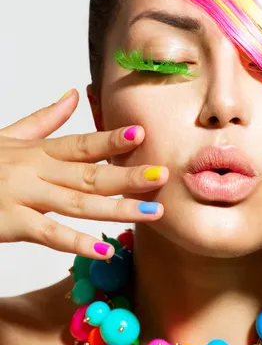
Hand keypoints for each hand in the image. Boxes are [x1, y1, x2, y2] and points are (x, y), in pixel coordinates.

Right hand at [0, 89, 168, 258]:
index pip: (82, 143)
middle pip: (90, 173)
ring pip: (78, 203)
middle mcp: (35, 171)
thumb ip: (45, 120)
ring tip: (152, 213)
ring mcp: (22, 196)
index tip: (143, 134)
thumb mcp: (9, 136)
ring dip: (118, 209)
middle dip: (129, 176)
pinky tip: (104, 249)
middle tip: (163, 176)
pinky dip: (77, 242)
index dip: (112, 139)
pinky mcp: (9, 222)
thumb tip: (74, 94)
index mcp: (38, 152)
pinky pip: (48, 234)